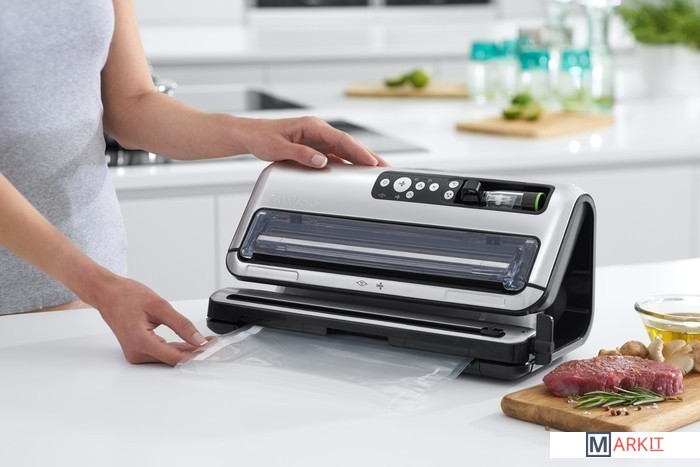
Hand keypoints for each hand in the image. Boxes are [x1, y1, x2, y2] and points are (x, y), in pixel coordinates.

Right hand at [92, 276, 207, 364]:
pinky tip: (193, 343)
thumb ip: (181, 324)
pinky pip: (162, 352)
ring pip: (169, 357)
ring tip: (209, 343)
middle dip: (196, 353)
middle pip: (173, 358)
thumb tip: (198, 339)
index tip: (213, 351)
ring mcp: (136, 353)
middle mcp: (136, 352)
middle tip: (218, 346)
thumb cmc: (127, 296)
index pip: (175, 356)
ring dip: (189, 351)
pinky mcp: (139, 350)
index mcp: (140, 341)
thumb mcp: (159, 306)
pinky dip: (178, 348)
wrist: (107, 293)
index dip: (197, 355)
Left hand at [238, 116, 390, 167]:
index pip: (341, 139)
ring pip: (343, 150)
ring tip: (374, 171)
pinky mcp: (314, 147)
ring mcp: (317, 139)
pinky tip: (354, 171)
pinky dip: (346, 162)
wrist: (250, 135)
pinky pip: (334, 155)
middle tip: (383, 167)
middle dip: (366, 155)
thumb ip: (302, 154)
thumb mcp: (279, 148)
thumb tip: (321, 161)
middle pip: (348, 144)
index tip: (371, 161)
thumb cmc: (262, 137)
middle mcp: (318, 131)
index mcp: (312, 126)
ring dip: (359, 160)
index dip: (359, 151)